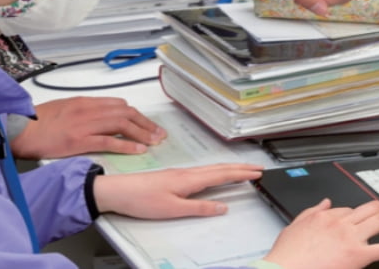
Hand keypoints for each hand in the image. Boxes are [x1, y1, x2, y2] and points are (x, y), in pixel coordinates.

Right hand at [10, 97, 166, 159]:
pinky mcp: (78, 140)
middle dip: (145, 123)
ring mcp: (84, 124)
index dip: (137, 114)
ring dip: (142, 133)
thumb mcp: (65, 107)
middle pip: (126, 113)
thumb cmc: (38, 121)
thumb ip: (84, 110)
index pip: (119, 105)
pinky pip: (108, 141)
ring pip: (121, 125)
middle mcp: (89, 109)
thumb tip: (102, 115)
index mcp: (85, 101)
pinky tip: (137, 150)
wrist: (19, 127)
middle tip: (158, 133)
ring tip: (154, 141)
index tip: (147, 123)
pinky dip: (126, 145)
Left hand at [93, 163, 263, 218]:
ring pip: (212, 168)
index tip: (258, 173)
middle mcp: (188, 173)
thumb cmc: (143, 200)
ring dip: (230, 168)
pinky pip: (203, 171)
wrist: (120, 191)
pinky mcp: (175, 176)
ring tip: (243, 170)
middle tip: (258, 168)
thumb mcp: (173, 209)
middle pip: (220, 168)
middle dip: (240, 168)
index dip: (241, 174)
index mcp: (190, 179)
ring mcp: (181, 173)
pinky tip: (216, 174)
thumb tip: (222, 207)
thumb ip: (199, 208)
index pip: (222, 174)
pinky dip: (217, 171)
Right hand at [264, 198, 378, 268]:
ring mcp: (350, 237)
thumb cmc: (289, 254)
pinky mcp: (358, 255)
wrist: (286, 268)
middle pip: (371, 208)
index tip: (364, 221)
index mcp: (326, 215)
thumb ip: (312, 212)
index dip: (359, 215)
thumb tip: (324, 203)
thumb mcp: (296, 225)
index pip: (349, 209)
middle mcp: (341, 222)